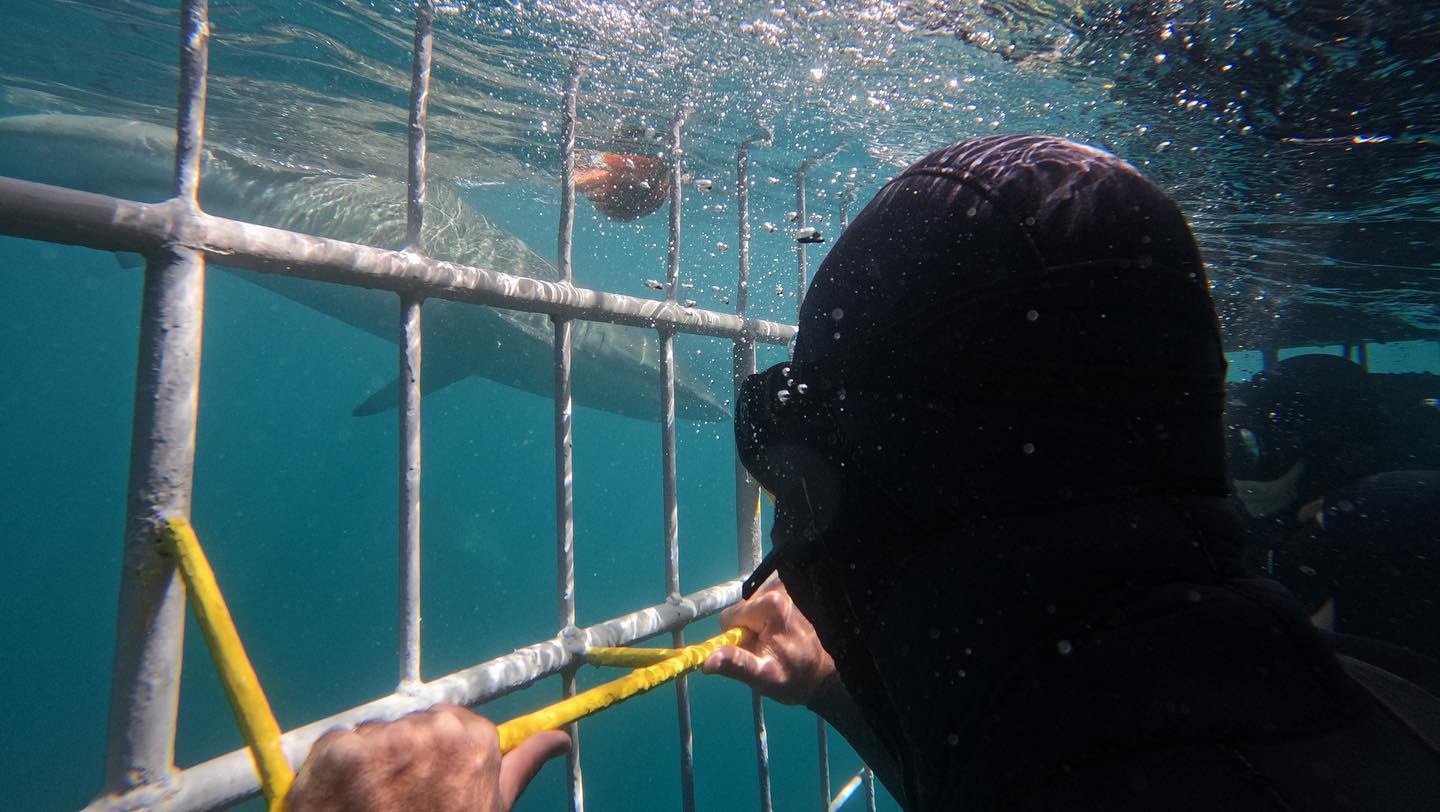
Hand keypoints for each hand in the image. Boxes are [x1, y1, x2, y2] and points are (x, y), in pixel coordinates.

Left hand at [287, 704, 568, 811]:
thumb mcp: (492, 806)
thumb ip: (523, 764)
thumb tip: (562, 739)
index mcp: (474, 738)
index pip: (449, 724)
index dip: (437, 756)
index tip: (431, 784)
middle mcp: (431, 729)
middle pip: (411, 725)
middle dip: (405, 755)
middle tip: (401, 801)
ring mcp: (383, 739)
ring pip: (374, 734)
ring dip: (371, 763)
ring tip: (374, 804)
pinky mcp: (339, 752)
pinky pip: (337, 745)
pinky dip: (338, 771)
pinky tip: (349, 799)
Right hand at [702, 575, 834, 705]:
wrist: (823, 675)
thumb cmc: (794, 678)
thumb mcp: (762, 676)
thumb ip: (735, 663)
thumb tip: (706, 661)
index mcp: (771, 605)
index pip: (729, 617)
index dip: (738, 638)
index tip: (758, 649)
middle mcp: (780, 587)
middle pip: (742, 609)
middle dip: (750, 629)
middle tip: (770, 646)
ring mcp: (788, 585)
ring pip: (752, 605)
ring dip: (760, 623)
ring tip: (779, 640)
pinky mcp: (792, 587)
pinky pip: (765, 600)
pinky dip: (770, 616)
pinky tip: (784, 630)